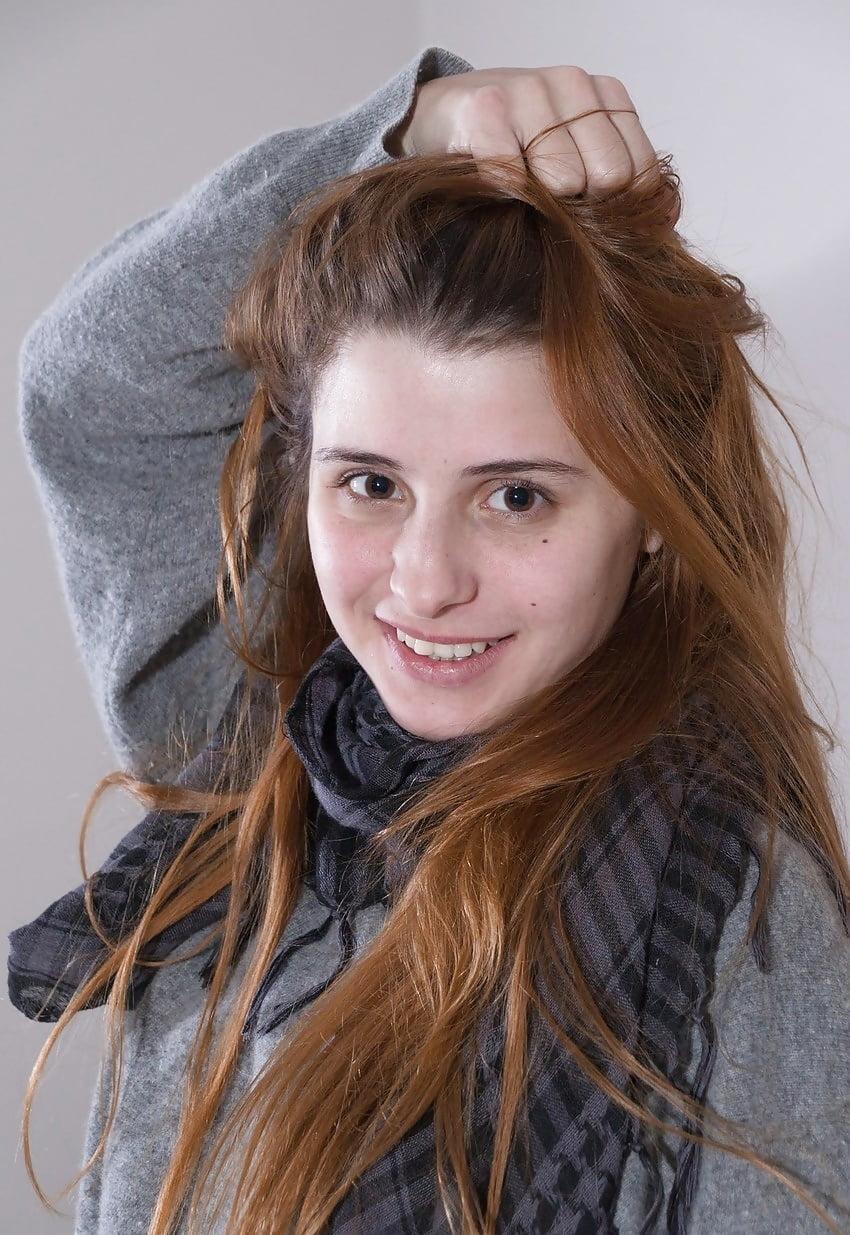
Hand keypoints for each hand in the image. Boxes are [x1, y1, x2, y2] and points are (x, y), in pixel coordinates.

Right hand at [390, 65, 657, 197]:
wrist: (443, 119)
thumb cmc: (517, 151)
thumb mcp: (577, 157)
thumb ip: (624, 184)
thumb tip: (668, 218)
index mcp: (605, 94)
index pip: (642, 172)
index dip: (620, 212)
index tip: (588, 220)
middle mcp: (573, 82)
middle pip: (609, 178)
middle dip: (583, 209)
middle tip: (551, 210)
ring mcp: (529, 90)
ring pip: (563, 181)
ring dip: (540, 206)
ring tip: (521, 196)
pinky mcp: (486, 109)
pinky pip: (514, 178)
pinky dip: (505, 198)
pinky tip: (494, 188)